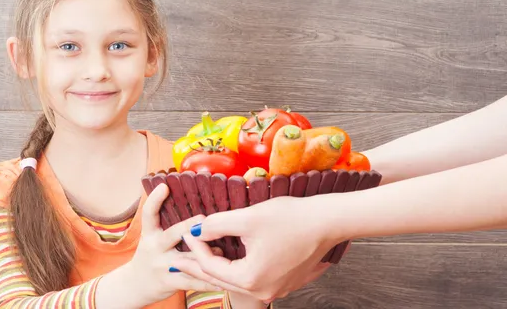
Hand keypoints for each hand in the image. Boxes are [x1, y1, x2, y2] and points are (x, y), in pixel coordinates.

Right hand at [126, 183, 229, 305]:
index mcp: (149, 234)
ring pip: (186, 259)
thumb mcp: (151, 238)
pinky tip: (221, 278)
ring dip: (205, 255)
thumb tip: (190, 203)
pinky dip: (207, 280)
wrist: (134, 287)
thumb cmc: (150, 256)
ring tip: (222, 252)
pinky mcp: (169, 283)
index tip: (164, 186)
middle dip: (188, 227)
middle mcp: (154, 248)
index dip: (155, 199)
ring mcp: (161, 266)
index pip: (148, 214)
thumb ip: (166, 224)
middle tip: (204, 218)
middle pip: (171, 234)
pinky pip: (192, 281)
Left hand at [172, 195, 342, 301]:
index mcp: (250, 278)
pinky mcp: (285, 281)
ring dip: (219, 267)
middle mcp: (263, 291)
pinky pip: (254, 278)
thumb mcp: (247, 217)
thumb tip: (197, 229)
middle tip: (179, 259)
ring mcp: (276, 288)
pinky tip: (231, 258)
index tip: (185, 232)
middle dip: (200, 266)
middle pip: (222, 278)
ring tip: (202, 257)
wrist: (328, 221)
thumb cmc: (291, 218)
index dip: (195, 247)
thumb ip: (217, 224)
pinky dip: (238, 268)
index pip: (212, 265)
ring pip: (238, 279)